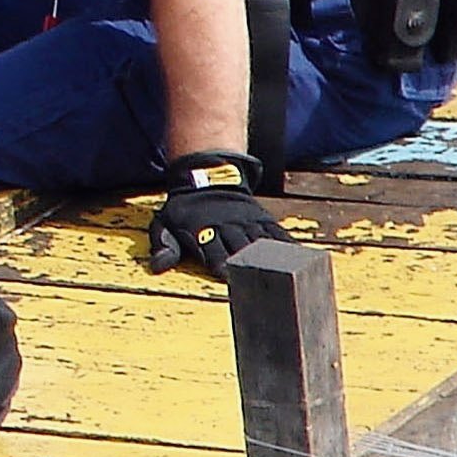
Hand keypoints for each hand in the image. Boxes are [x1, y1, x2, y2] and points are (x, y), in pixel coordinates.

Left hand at [146, 150, 285, 274]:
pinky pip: (276, 233)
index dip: (219, 262)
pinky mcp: (261, 218)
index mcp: (200, 229)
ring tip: (284, 273)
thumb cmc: (184, 209)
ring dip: (271, 257)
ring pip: (260, 240)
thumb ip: (164, 245)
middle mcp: (226, 226)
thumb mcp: (164, 223)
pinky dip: (287, 245)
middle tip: (259, 281)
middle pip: (239, 246)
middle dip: (248, 263)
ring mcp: (246, 221)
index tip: (226, 276)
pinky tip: (299, 259)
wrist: (206, 175)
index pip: (211, 250)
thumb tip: (157, 267)